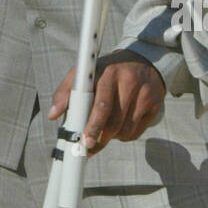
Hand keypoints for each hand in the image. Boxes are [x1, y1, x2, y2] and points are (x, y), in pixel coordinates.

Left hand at [49, 52, 164, 156]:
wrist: (142, 60)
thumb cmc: (108, 71)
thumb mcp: (86, 72)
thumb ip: (66, 91)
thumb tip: (52, 114)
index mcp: (107, 72)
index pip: (100, 104)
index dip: (92, 125)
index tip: (84, 141)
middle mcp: (128, 81)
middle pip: (113, 121)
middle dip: (99, 138)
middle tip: (89, 147)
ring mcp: (144, 92)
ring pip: (125, 129)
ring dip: (112, 137)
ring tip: (104, 131)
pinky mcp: (155, 103)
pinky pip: (137, 131)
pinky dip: (125, 135)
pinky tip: (120, 126)